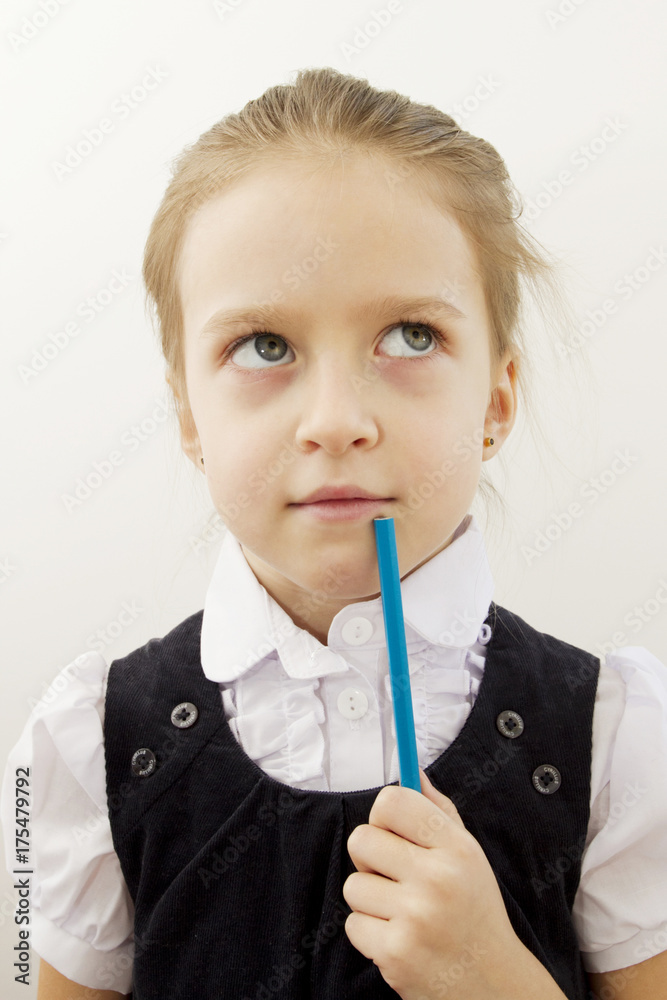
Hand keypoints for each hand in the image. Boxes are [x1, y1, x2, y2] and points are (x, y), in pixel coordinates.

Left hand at [343, 768, 528, 999]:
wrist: (493, 985)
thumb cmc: (473, 910)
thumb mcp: (468, 856)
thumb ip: (438, 812)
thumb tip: (412, 772)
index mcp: (456, 848)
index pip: (392, 801)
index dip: (383, 815)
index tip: (391, 831)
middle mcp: (437, 879)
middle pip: (361, 839)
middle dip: (369, 857)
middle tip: (393, 875)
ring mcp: (415, 917)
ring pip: (353, 885)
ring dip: (371, 900)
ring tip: (402, 912)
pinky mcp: (395, 953)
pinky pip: (354, 924)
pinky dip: (370, 933)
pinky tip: (399, 937)